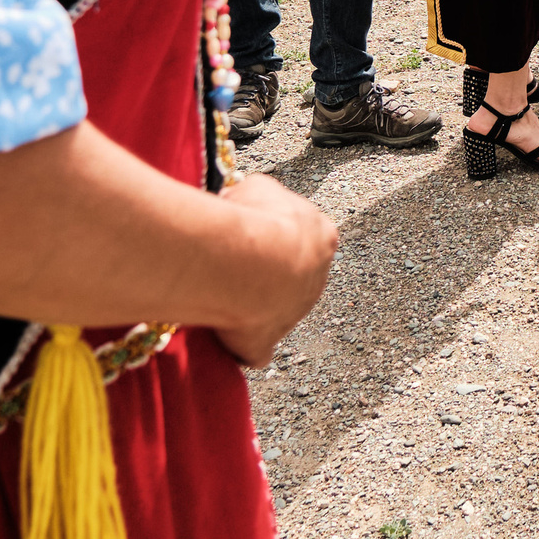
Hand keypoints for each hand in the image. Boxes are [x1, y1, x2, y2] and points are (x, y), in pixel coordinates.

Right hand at [210, 174, 338, 366]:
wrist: (244, 262)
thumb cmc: (253, 219)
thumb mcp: (258, 188)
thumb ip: (259, 200)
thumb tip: (243, 204)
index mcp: (321, 238)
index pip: (303, 237)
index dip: (274, 235)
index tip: (250, 231)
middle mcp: (315, 279)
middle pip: (290, 277)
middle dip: (264, 271)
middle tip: (230, 262)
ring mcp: (293, 314)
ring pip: (273, 310)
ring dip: (251, 302)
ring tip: (217, 287)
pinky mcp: (265, 343)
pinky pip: (255, 349)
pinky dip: (241, 345)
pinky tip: (222, 335)